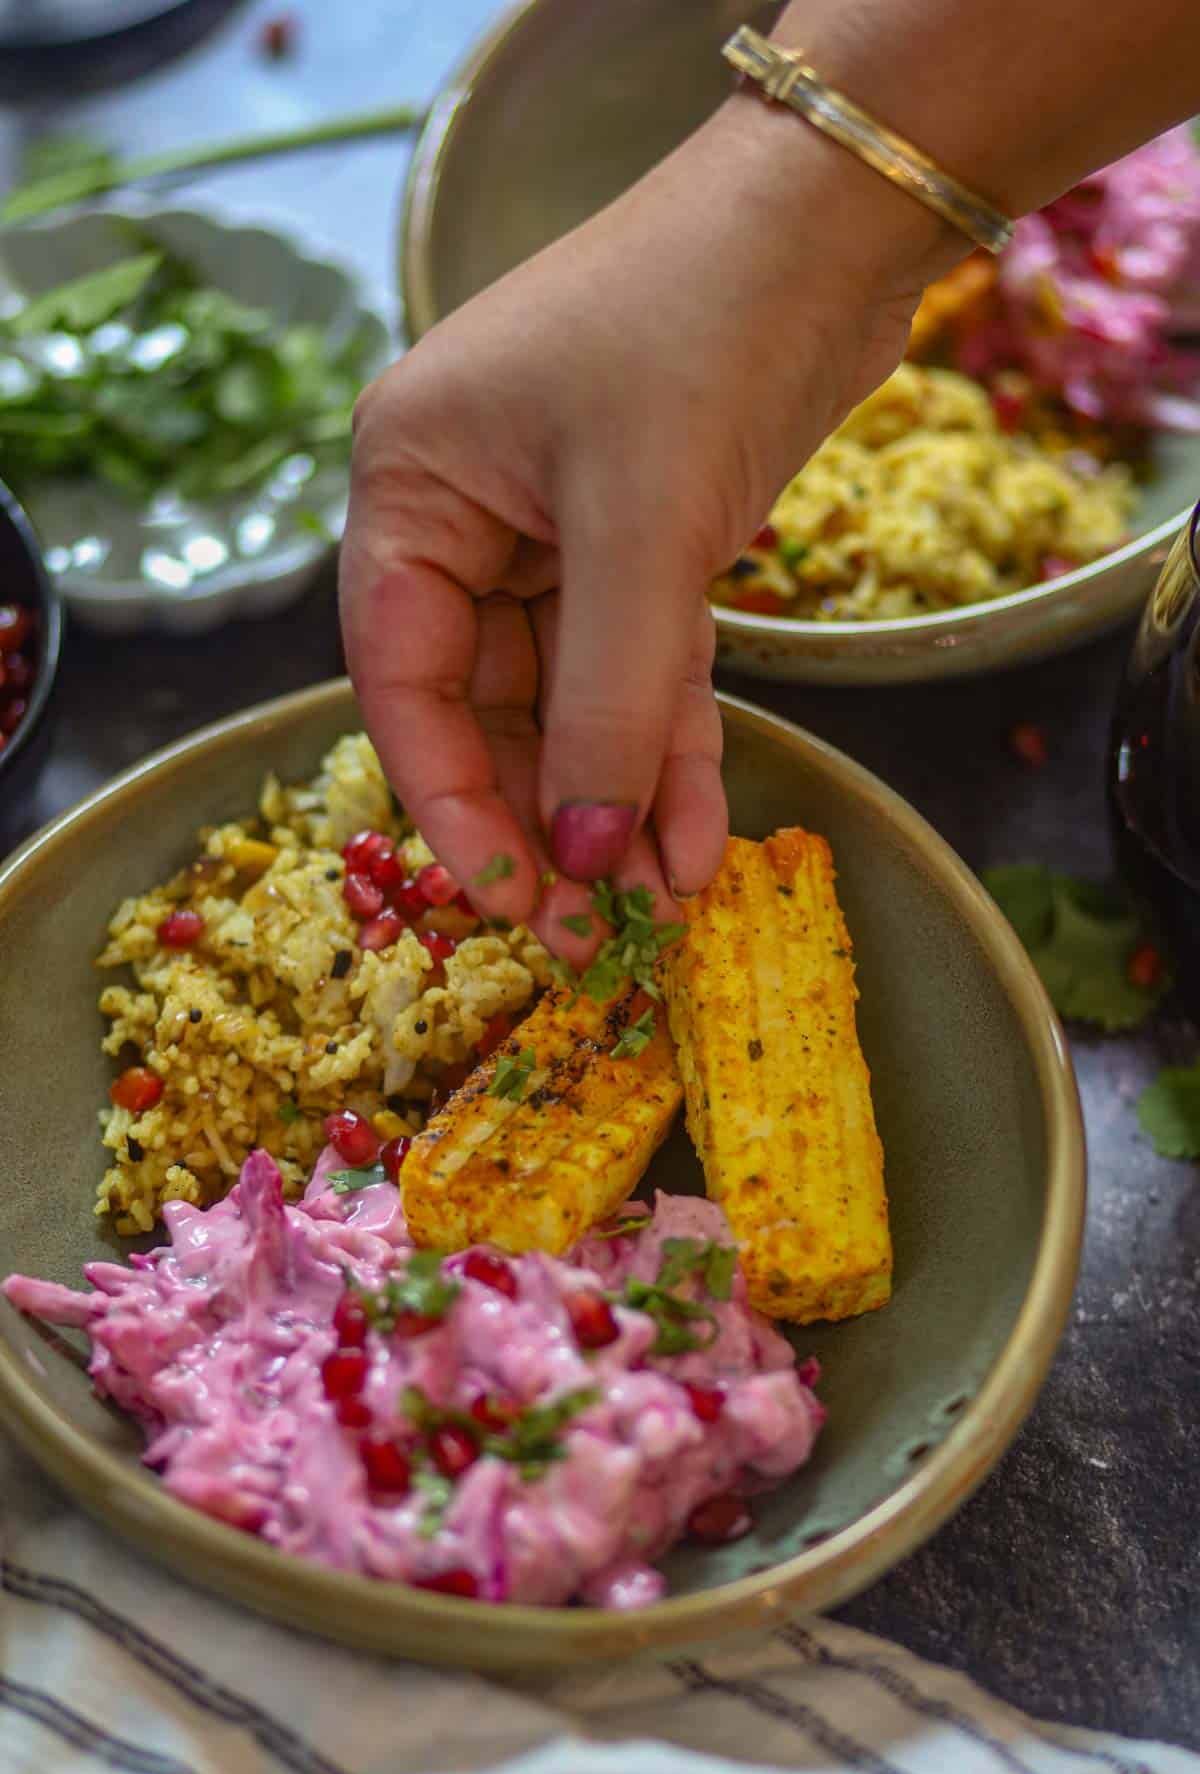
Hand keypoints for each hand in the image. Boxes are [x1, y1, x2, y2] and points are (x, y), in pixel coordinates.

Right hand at [340, 94, 955, 959]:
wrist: (831, 219)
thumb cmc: (700, 330)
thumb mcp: (641, 530)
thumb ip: (606, 703)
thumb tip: (588, 851)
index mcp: (411, 488)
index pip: (405, 680)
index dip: (453, 802)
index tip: (508, 898)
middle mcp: (466, 516)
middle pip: (485, 709)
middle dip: (547, 817)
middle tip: (590, 929)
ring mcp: (553, 534)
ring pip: (571, 705)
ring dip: (619, 801)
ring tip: (662, 903)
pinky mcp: (639, 547)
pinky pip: (641, 675)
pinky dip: (671, 751)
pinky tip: (698, 838)